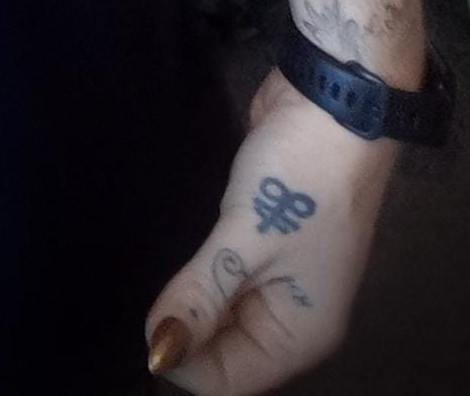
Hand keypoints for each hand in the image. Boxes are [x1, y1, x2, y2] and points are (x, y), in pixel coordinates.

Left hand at [143, 67, 401, 388]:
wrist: (334, 101)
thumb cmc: (300, 177)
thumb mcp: (246, 238)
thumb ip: (200, 296)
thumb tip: (158, 353)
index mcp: (300, 334)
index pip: (228, 381)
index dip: (182, 364)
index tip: (144, 326)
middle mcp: (291, 317)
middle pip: (224, 352)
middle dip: (183, 336)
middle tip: (135, 303)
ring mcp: (278, 277)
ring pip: (220, 314)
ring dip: (188, 304)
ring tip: (143, 284)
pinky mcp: (262, 239)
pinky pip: (223, 278)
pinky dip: (198, 276)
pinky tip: (166, 263)